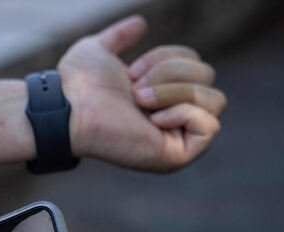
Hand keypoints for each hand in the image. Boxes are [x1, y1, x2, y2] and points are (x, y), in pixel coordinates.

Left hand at [58, 15, 226, 171]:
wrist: (68, 107)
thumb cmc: (78, 83)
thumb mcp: (100, 51)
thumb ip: (119, 38)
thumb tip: (140, 24)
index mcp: (161, 96)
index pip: (197, 64)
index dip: (167, 58)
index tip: (132, 73)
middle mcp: (173, 118)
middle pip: (208, 76)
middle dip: (170, 73)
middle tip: (135, 91)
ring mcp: (176, 139)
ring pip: (214, 99)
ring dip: (172, 91)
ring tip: (139, 102)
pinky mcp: (177, 156)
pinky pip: (210, 126)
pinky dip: (182, 113)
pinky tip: (153, 119)